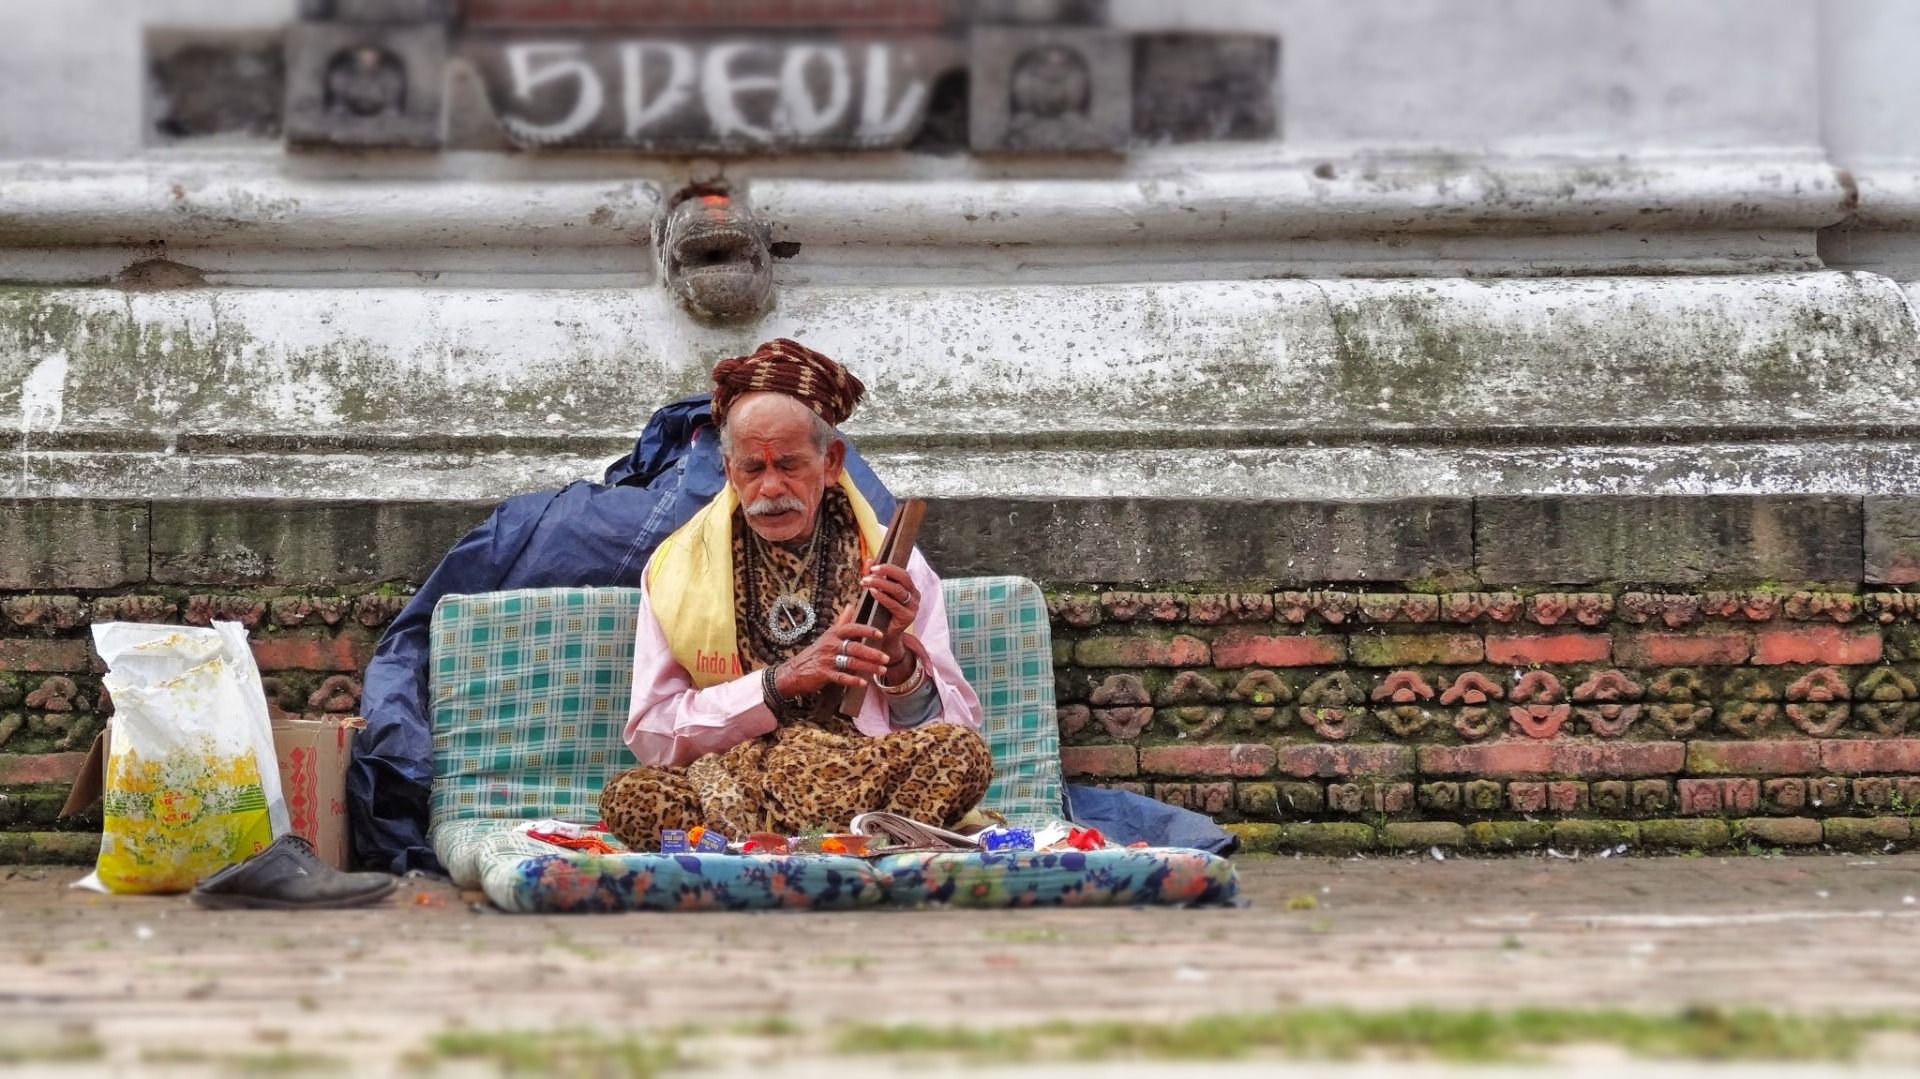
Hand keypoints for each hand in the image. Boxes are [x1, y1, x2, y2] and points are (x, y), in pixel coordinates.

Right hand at [774, 604, 888, 697]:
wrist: (794, 671)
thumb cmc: (815, 652)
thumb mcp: (827, 634)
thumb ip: (841, 622)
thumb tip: (851, 606)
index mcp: (833, 634)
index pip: (852, 628)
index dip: (866, 630)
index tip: (880, 634)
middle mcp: (830, 645)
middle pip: (854, 647)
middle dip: (872, 653)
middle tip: (886, 658)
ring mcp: (826, 659)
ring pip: (851, 662)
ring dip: (868, 667)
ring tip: (882, 670)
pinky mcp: (823, 673)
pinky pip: (840, 677)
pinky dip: (852, 680)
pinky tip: (864, 683)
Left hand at [860, 562, 919, 665]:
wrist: (884, 637)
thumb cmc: (880, 613)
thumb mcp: (877, 592)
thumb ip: (874, 576)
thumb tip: (869, 559)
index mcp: (910, 588)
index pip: (902, 573)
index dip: (888, 568)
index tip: (872, 566)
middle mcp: (915, 596)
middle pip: (903, 578)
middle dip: (886, 572)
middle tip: (869, 572)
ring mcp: (913, 607)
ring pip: (898, 590)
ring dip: (880, 584)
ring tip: (865, 582)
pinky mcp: (908, 618)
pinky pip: (894, 604)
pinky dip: (883, 597)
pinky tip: (872, 592)